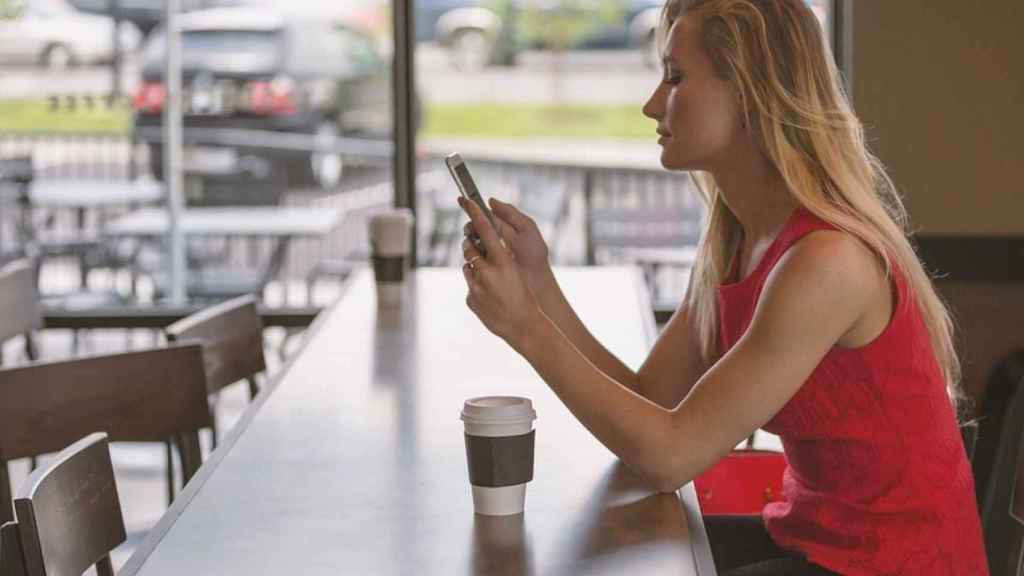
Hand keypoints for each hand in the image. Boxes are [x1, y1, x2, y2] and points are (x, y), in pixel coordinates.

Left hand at [458, 195, 542, 350]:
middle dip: (469, 243)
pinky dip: (477, 287)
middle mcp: (486, 272)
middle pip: (468, 247)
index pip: (485, 229)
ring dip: (474, 267)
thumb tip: (480, 245)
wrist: (524, 325)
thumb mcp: (515, 271)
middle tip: (472, 240)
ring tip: (490, 278)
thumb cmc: (525, 296)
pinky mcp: (470, 299)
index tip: (465, 200)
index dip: (474, 212)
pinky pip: (470, 286)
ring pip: (467, 267)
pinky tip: (490, 296)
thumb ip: (497, 258)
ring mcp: (476, 287)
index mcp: (502, 262)